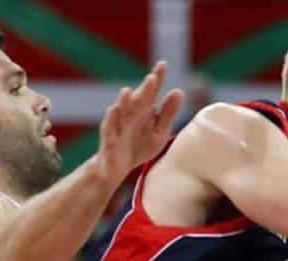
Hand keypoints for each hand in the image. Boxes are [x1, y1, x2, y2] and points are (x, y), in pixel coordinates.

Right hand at [96, 61, 184, 179]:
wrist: (117, 169)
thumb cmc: (139, 146)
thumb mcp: (158, 131)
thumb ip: (168, 113)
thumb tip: (179, 91)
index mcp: (144, 111)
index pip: (151, 92)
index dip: (157, 79)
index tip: (163, 64)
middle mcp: (130, 115)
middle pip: (138, 100)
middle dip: (144, 90)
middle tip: (153, 78)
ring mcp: (118, 127)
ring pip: (120, 111)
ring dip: (124, 101)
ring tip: (128, 91)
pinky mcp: (109, 141)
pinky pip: (108, 129)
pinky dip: (111, 119)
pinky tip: (113, 109)